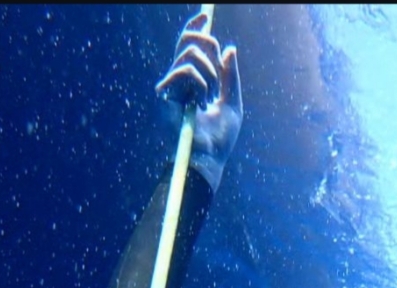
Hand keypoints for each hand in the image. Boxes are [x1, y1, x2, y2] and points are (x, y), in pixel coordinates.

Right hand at [156, 12, 242, 191]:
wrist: (209, 159)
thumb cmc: (220, 139)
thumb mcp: (232, 103)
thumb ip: (230, 77)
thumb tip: (229, 48)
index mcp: (193, 81)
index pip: (189, 45)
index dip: (195, 29)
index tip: (205, 19)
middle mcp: (178, 80)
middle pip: (188, 41)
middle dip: (208, 46)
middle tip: (219, 71)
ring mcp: (169, 86)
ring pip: (190, 54)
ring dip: (210, 74)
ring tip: (210, 97)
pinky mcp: (164, 93)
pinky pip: (185, 70)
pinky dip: (200, 83)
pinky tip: (200, 103)